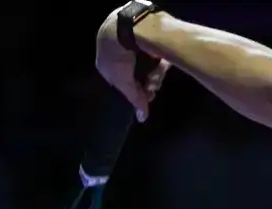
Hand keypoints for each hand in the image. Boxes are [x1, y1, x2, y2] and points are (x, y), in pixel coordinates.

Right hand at [95, 5, 171, 121]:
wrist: (127, 26)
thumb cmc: (119, 57)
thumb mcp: (125, 82)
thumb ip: (135, 99)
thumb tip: (142, 118)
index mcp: (107, 63)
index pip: (125, 83)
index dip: (138, 90)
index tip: (149, 96)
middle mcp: (119, 53)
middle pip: (138, 74)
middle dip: (148, 82)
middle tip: (154, 85)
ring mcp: (132, 43)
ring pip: (148, 64)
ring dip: (154, 72)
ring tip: (158, 73)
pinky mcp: (146, 36)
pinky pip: (155, 53)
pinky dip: (160, 59)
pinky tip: (164, 63)